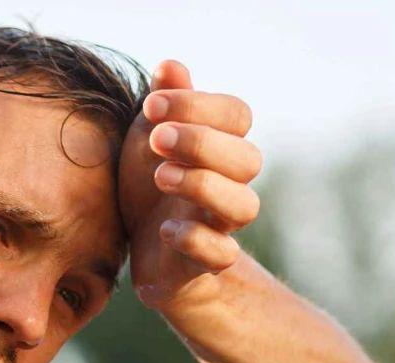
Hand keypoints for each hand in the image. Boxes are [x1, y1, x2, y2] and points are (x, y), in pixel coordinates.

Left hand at [117, 60, 262, 310]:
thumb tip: (170, 66)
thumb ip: (165, 105)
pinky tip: (163, 228)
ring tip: (160, 177)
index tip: (151, 106)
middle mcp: (231, 185)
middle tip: (156, 138)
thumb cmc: (150, 190)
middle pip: (248, 159)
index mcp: (221, 148)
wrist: (146, 254)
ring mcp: (221, 226)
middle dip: (202, 143)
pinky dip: (195, 239)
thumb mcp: (148, 141)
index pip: (237, 115)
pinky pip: (220, 255)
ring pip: (243, 206)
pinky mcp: (204, 264)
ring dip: (202, 186)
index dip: (198, 105)